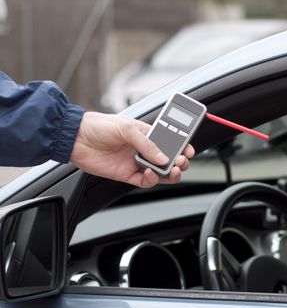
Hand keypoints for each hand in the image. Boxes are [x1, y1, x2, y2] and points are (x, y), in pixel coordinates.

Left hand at [70, 112, 194, 187]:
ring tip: (173, 170)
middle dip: (179, 161)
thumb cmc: (99, 126)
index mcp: (147, 134)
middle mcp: (144, 149)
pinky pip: (146, 181)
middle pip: (169, 160)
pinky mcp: (127, 175)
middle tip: (181, 161)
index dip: (182, 146)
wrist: (75, 138)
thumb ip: (148, 144)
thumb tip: (164, 158)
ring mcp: (136, 162)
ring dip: (170, 173)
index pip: (171, 142)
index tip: (189, 150)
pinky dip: (152, 179)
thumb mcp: (127, 128)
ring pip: (161, 173)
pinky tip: (149, 172)